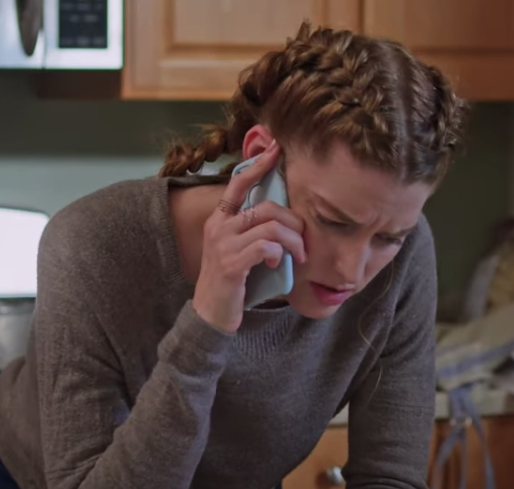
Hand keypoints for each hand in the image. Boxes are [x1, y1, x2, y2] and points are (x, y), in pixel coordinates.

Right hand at [192, 143, 305, 332]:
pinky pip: (266, 247)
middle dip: (293, 223)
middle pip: (266, 207)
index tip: (277, 149)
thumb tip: (282, 217)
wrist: (210, 314)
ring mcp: (224, 245)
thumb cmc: (230, 281)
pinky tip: (278, 265)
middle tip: (303, 242)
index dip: (258, 165)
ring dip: (293, 242)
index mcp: (219, 219)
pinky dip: (279, 255)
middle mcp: (218, 227)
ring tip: (299, 256)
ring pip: (271, 227)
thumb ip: (251, 230)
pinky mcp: (232, 265)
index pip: (237, 183)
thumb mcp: (235, 249)